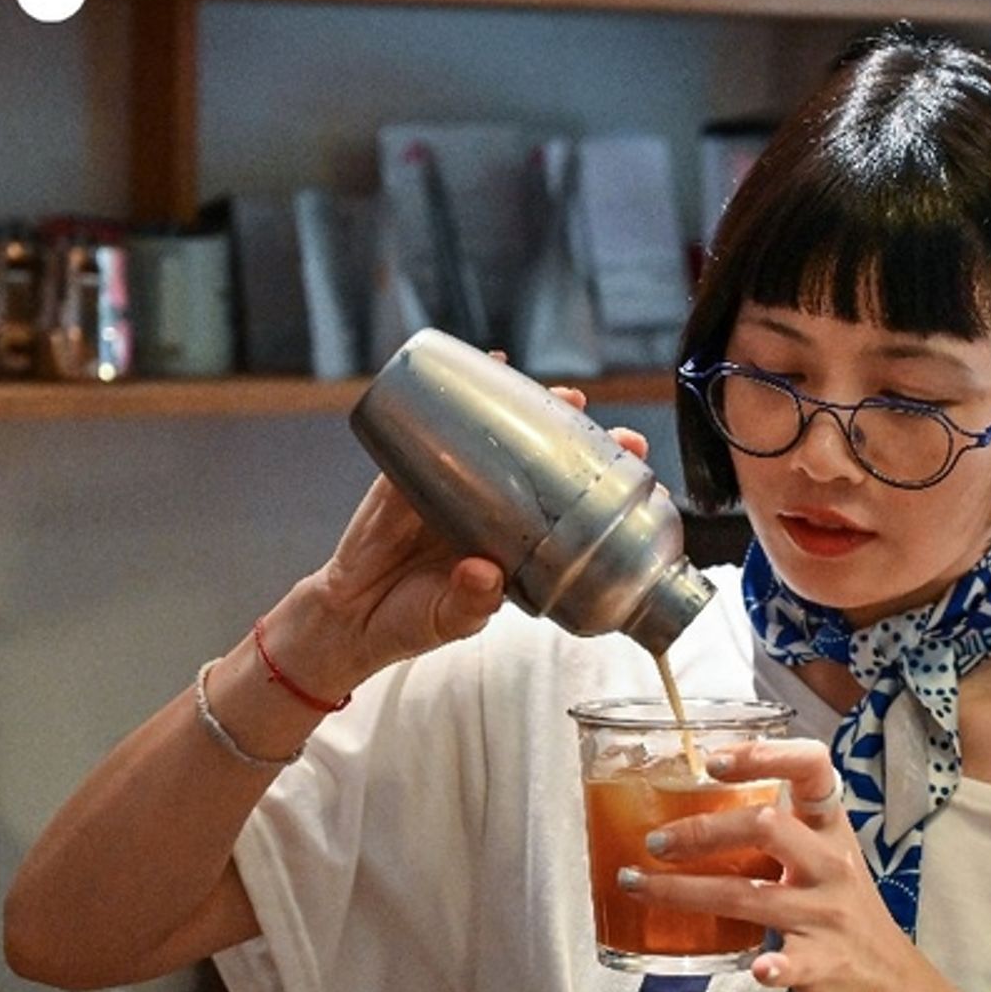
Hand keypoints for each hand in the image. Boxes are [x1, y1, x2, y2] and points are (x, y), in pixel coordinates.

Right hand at [278, 382, 650, 691]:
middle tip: (610, 427)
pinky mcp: (409, 475)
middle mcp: (490, 510)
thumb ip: (471, 603)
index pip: (567, 513)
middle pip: (542, 466)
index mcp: (514, 545)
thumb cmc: (412, 620)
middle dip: (577, 442)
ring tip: (563, 395)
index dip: (601, 493)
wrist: (351, 618)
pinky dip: (456, 400)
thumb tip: (483, 574)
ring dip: (529, 412)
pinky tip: (482, 370)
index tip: (639, 477)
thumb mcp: (452, 621)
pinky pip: (434, 431)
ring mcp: (452, 487)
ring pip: (497, 440)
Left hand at [625, 739, 916, 991]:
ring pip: (751, 896)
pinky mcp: (823, 962)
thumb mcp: (822, 851)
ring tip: (638, 885)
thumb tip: (696, 794)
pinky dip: (775, 967)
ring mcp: (826, 913)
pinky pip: (794, 962)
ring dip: (685, 892)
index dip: (765, 754)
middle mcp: (829, 862)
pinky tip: (758, 969)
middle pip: (766, 827)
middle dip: (702, 831)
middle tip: (655, 842)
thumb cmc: (837, 903)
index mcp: (829, 826)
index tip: (713, 760)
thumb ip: (778, 824)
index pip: (810, 767)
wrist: (885, 975)